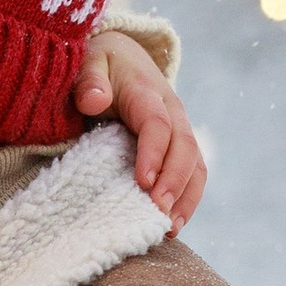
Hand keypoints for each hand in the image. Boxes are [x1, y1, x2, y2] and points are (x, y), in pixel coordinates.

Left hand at [75, 27, 206, 228]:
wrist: (125, 57)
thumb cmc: (102, 64)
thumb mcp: (90, 61)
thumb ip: (89, 79)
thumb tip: (94, 99)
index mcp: (148, 93)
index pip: (157, 124)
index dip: (154, 152)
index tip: (144, 181)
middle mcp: (172, 111)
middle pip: (184, 147)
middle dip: (175, 181)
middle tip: (158, 212)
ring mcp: (180, 129)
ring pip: (196, 164)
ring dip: (187, 197)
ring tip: (169, 227)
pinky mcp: (180, 146)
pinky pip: (193, 173)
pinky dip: (187, 199)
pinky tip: (172, 224)